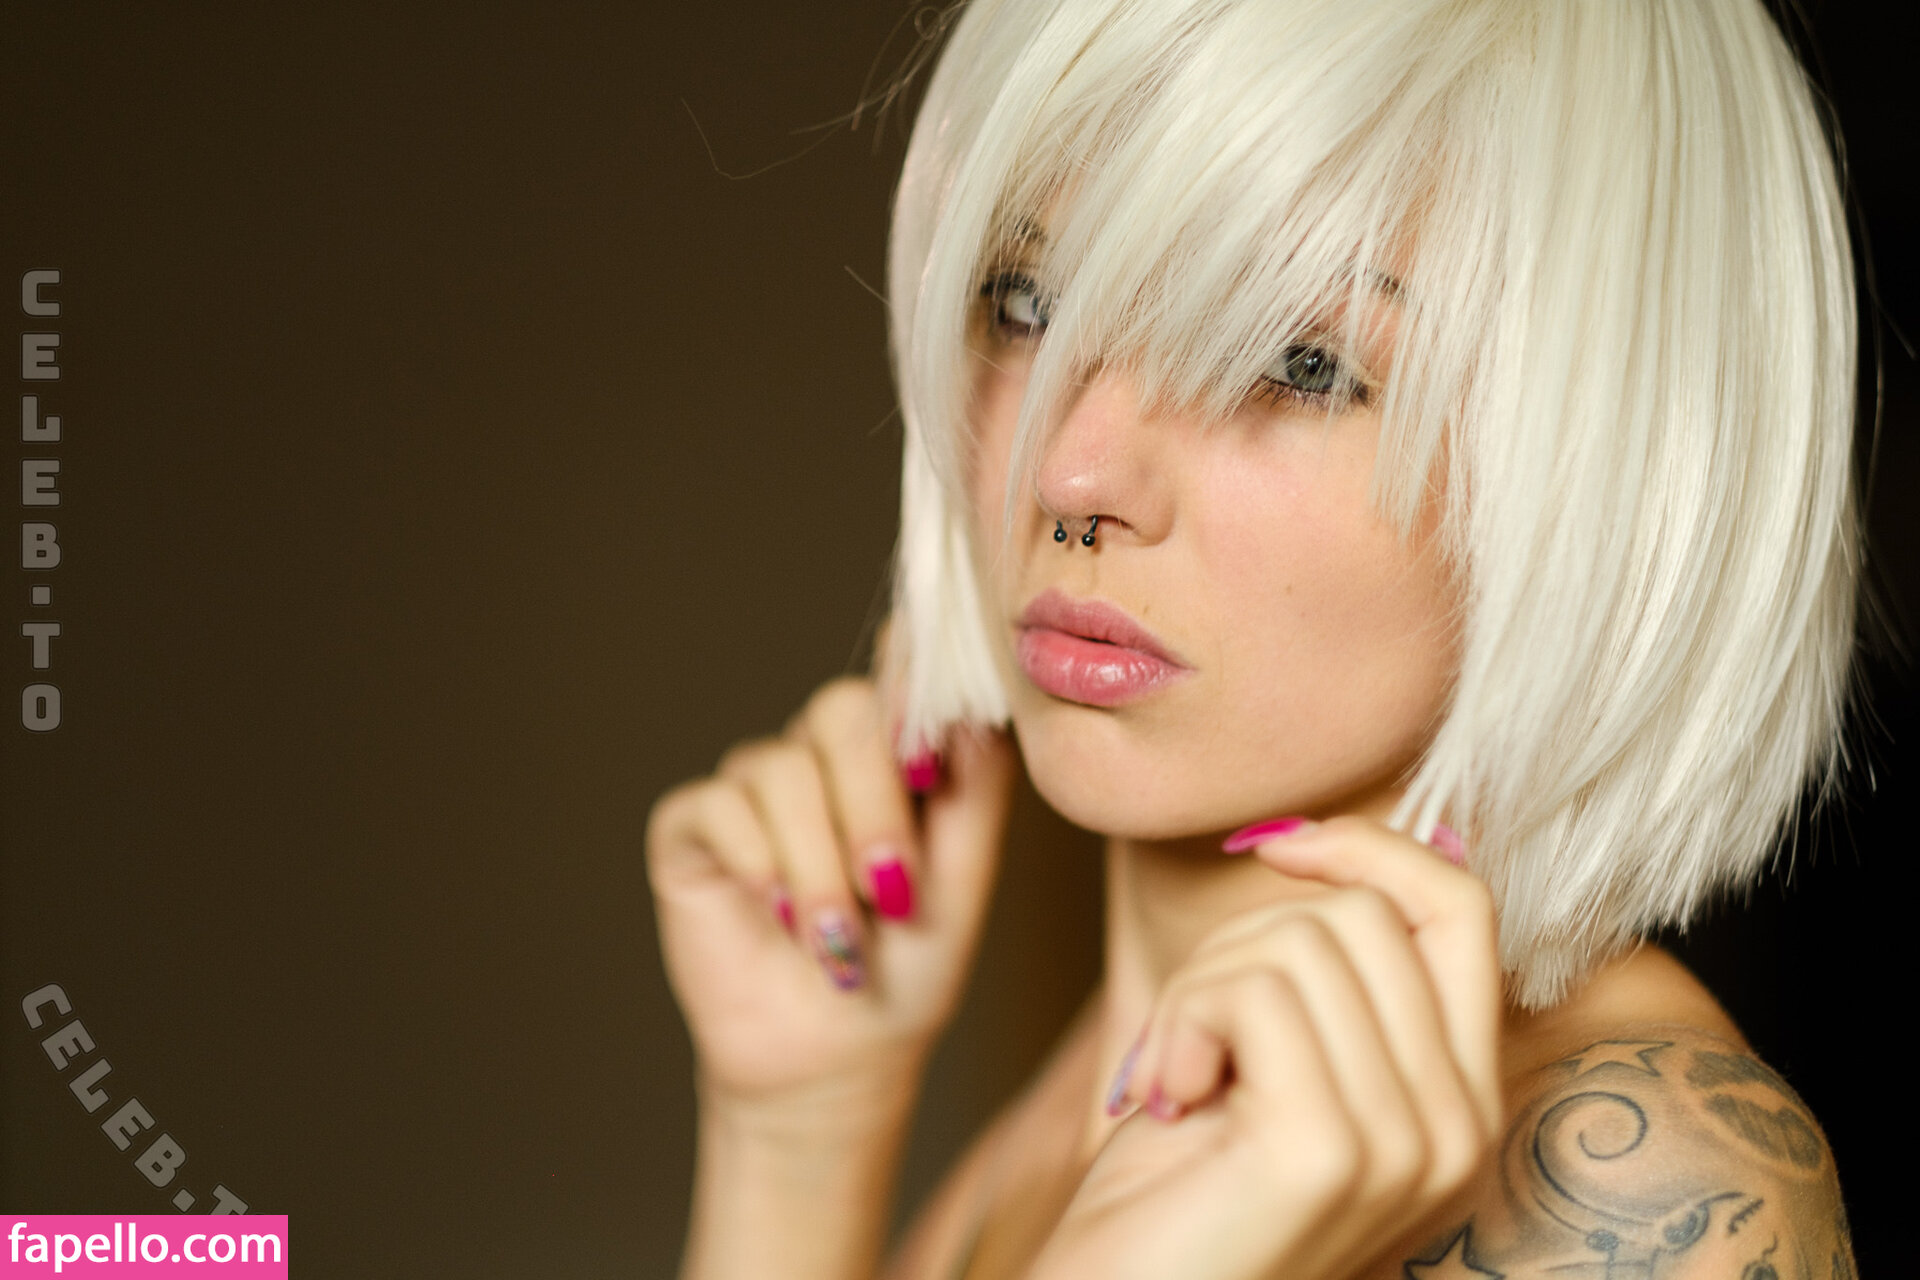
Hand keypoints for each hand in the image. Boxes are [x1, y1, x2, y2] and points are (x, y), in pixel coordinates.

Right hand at [646, 673, 1015, 1136]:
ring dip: (819, 865)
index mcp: (895, 753)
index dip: (916, 685)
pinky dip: (759, 862)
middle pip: (842, 710)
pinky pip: (718, 806)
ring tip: (836, 939)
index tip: (932, 755)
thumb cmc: (907, 967)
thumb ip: (976, 790)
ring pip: (781, 768)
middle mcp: (823, 755)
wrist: (834, 1056)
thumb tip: (976, 710)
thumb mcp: (963, 882)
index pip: (902, 671)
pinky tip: (778, 913)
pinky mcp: (694, 826)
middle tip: (893, 890)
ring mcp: (756, 785)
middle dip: (873, 805)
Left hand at [1029, 817, 1501, 1279]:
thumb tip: (1325, 840)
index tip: (1279, 852)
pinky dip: (1181, 1020)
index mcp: (1461, 1098)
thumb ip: (1326, 973)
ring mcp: (1407, 1144)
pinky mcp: (1328, 1149)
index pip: (1464, 907)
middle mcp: (1461, 1128)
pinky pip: (1253, 990)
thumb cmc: (1179, 1184)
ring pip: (1301, 942)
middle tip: (1190, 1036)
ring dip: (1199, 987)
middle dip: (1243, 940)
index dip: (1372, 849)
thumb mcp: (1274, 1056)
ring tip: (1175, 1076)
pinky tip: (1168, 1097)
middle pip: (1365, 914)